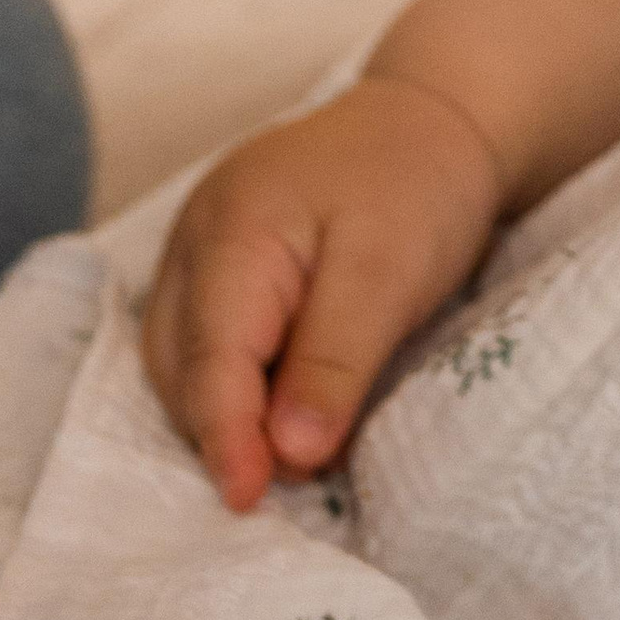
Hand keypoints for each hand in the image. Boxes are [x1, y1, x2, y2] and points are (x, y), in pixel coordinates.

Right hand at [142, 77, 501, 513]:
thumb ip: (336, 360)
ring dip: (227, 417)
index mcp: (235, 227)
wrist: (434, 117)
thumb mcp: (392, 270)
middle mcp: (198, 238)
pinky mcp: (223, 267)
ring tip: (289, 459)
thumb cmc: (420, 184)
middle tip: (290, 484)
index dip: (226, 436)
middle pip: (184, 365)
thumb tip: (287, 455)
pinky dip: (237, 388)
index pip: (213, 354)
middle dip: (225, 433)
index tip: (247, 501)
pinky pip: (209, 344)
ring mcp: (202, 249)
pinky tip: (277, 417)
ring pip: (185, 362)